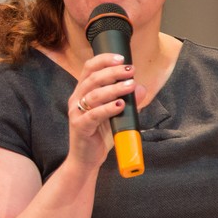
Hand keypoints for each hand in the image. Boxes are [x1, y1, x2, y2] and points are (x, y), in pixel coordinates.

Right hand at [68, 53, 140, 167]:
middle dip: (113, 72)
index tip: (121, 58)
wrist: (86, 159)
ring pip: (94, 94)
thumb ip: (129, 102)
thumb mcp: (117, 115)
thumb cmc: (99, 135)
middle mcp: (76, 99)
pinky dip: (108, 108)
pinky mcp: (79, 126)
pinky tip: (120, 105)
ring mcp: (76, 112)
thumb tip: (142, 88)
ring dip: (114, 88)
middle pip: (92, 78)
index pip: (89, 68)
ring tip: (130, 86)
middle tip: (130, 71)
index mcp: (83, 92)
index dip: (104, 60)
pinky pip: (93, 114)